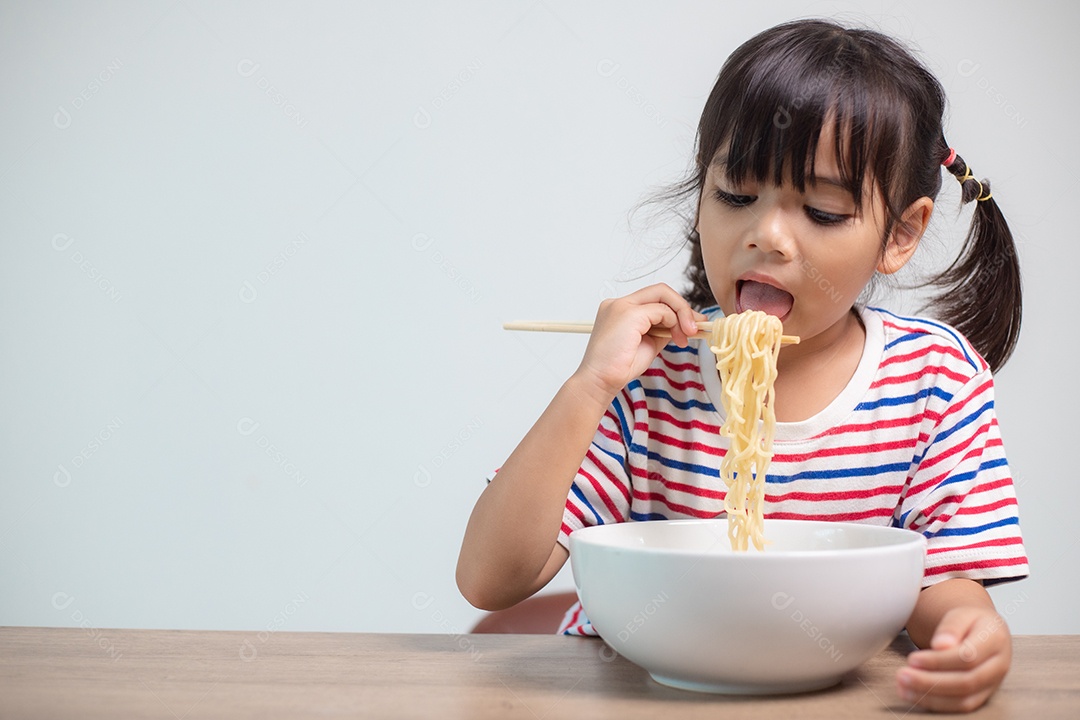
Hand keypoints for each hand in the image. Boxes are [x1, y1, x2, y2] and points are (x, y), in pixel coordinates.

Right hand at [572, 284, 703, 402]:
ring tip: (684, 338)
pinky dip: (673, 322)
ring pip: (663, 295)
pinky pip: (662, 310)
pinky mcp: (629, 313)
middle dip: (682, 307)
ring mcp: (622, 305)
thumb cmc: (619, 368)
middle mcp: (618, 303)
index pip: (653, 299)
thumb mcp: (648, 343)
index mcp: (619, 309)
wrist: (600, 381)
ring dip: (681, 315)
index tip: (690, 325)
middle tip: (694, 328)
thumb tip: (686, 324)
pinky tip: (675, 338)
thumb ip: (663, 330)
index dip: (676, 309)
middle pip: (660, 291)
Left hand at [896, 605, 1011, 712]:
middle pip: (966, 682)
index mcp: (995, 640)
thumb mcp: (961, 614)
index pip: (967, 656)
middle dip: (930, 682)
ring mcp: (993, 684)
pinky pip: (961, 706)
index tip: (912, 659)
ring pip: (964, 700)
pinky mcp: (983, 696)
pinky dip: (935, 703)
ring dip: (930, 697)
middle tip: (902, 675)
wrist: (985, 631)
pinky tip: (913, 694)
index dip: (938, 661)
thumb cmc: (970, 622)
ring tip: (903, 687)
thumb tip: (940, 645)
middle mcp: (999, 666)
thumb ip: (951, 627)